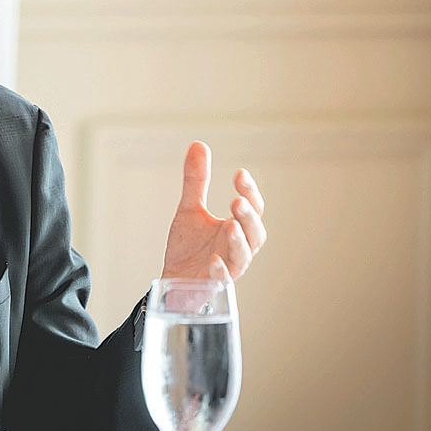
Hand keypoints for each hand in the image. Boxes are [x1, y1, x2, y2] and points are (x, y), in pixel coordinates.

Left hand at [161, 141, 265, 280]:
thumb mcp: (190, 209)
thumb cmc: (189, 248)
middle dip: (248, 216)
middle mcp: (237, 247)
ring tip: (230, 224)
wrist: (174, 279)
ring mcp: (228, 267)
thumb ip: (196, 181)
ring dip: (239, 240)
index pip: (252, 207)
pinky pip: (223, 280)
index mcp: (236, 227)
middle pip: (256, 232)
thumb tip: (199, 145)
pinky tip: (213, 261)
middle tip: (237, 200)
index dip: (250, 191)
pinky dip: (220, 271)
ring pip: (243, 256)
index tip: (239, 173)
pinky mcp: (214, 285)